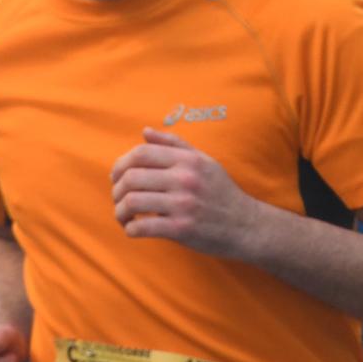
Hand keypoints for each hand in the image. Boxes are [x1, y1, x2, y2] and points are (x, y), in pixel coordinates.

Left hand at [110, 128, 262, 258]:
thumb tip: (145, 131)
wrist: (246, 225)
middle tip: (119, 199)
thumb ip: (174, 144)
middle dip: (116, 190)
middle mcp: (186, 178)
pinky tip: (134, 229)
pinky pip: (141, 227)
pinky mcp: (181, 228)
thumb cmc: (221, 192)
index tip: (117, 177)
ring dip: (119, 211)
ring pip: (131, 202)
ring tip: (124, 216)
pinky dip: (130, 229)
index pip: (141, 153)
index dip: (120, 164)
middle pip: (131, 177)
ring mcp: (183, 204)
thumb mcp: (204, 161)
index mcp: (189, 160)